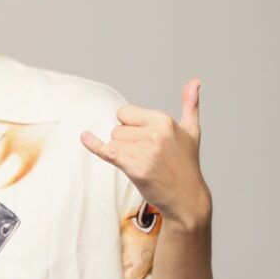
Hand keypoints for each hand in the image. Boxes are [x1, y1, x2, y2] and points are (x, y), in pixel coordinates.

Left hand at [80, 79, 211, 226]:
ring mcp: (144, 150)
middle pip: (117, 128)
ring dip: (122, 154)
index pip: (125, 113)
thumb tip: (195, 81)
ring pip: (113, 142)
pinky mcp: (134, 167)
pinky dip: (94, 145)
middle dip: (126, 142)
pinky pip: (108, 151)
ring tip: (143, 164)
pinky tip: (84, 137)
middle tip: (147, 156)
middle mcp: (155, 133)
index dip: (130, 127)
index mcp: (164, 120)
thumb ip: (190, 105)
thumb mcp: (192, 131)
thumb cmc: (187, 164)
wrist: (186, 197)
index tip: (146, 140)